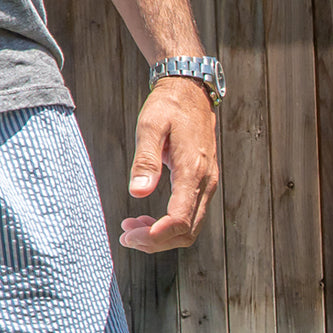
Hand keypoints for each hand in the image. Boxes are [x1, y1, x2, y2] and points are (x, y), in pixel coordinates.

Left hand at [120, 77, 217, 252]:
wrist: (191, 91)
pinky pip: (190, 216)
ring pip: (191, 228)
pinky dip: (168, 226)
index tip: (130, 236)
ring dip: (161, 236)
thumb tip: (138, 192)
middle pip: (187, 231)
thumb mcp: (150, 126)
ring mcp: (207, 184)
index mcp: (193, 170)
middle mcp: (206, 182)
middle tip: (125, 236)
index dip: (156, 235)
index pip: (180, 218)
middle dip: (155, 241)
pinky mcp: (202, 184)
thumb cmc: (170, 106)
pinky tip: (146, 218)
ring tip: (131, 229)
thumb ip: (146, 160)